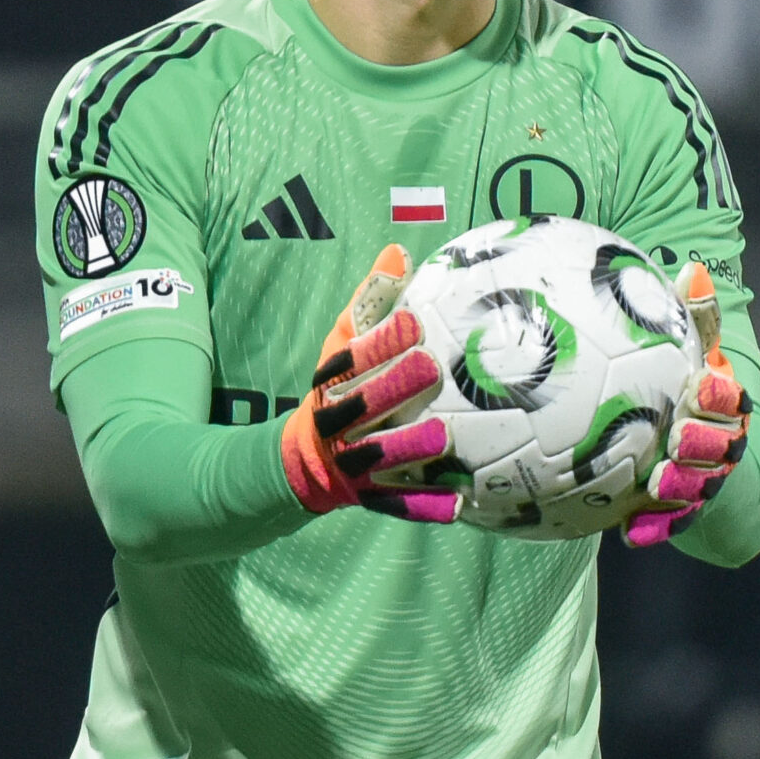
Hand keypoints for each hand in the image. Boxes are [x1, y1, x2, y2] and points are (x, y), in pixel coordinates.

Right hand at [280, 244, 458, 522]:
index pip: (352, 359)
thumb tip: (398, 251)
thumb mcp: (342, 344)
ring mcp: (350, 464)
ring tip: (442, 438)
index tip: (412, 322)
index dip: (381, 342)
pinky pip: (395, 504)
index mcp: (331, 383)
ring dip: (408, 448)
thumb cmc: (338, 389)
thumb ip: (371, 301)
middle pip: (363, 406)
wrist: (302, 461)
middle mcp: (337, 424)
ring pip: (378, 457)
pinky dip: (424, 506)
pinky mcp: (367, 496)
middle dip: (393, 387)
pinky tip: (458, 503)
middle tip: (431, 367)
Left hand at [621, 262, 752, 548]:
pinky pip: (672, 523)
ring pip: (700, 487)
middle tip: (674, 436)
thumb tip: (691, 268)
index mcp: (723, 403)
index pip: (729, 397)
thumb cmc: (688, 385)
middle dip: (701, 443)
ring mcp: (703, 479)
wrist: (697, 443)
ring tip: (654, 485)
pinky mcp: (682, 510)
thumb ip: (691, 318)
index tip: (698, 386)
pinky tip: (629, 533)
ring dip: (680, 487)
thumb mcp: (689, 351)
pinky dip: (655, 528)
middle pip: (720, 446)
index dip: (718, 393)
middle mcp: (720, 442)